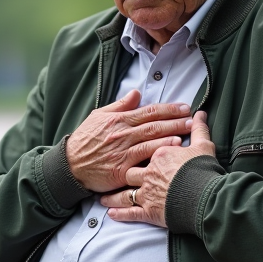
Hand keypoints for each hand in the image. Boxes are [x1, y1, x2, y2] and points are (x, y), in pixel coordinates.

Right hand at [65, 89, 194, 192]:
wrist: (70, 165)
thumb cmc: (84, 140)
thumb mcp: (99, 116)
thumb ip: (119, 105)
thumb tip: (136, 93)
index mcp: (119, 120)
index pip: (148, 111)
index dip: (168, 108)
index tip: (184, 107)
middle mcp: (122, 134)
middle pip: (154, 125)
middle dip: (175, 120)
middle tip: (192, 118)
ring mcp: (122, 151)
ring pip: (150, 140)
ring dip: (170, 134)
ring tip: (187, 131)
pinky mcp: (121, 169)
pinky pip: (142, 160)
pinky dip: (156, 154)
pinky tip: (169, 151)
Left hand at [103, 111, 215, 227]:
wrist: (205, 197)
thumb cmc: (203, 171)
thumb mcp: (203, 146)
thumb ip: (199, 130)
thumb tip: (200, 114)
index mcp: (159, 155)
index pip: (146, 148)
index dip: (142, 149)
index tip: (134, 149)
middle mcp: (148, 173)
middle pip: (132, 170)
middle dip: (123, 172)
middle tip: (113, 171)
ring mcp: (147, 192)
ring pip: (125, 193)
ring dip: (114, 196)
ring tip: (104, 198)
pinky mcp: (149, 211)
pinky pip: (130, 212)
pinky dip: (120, 213)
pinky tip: (112, 213)